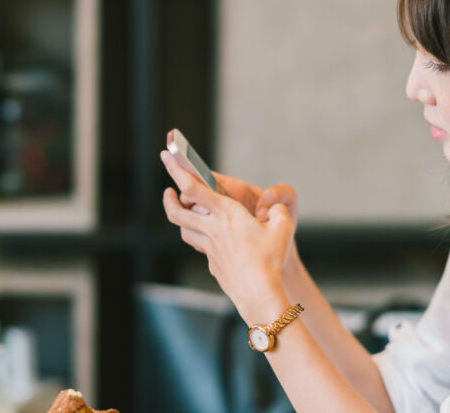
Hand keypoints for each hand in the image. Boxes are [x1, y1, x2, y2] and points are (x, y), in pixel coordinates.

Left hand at [160, 151, 293, 320]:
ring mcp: (209, 248)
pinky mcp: (213, 264)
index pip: (192, 187)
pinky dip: (201, 239)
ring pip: (184, 230)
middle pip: (176, 211)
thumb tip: (273, 208)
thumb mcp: (282, 227)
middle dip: (168, 199)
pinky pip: (201, 247)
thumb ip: (277, 210)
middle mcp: (211, 229)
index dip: (176, 170)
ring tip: (186, 212)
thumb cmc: (270, 259)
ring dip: (182, 219)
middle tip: (168, 192)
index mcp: (225, 214)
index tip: (167, 156)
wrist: (258, 293)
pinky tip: (211, 239)